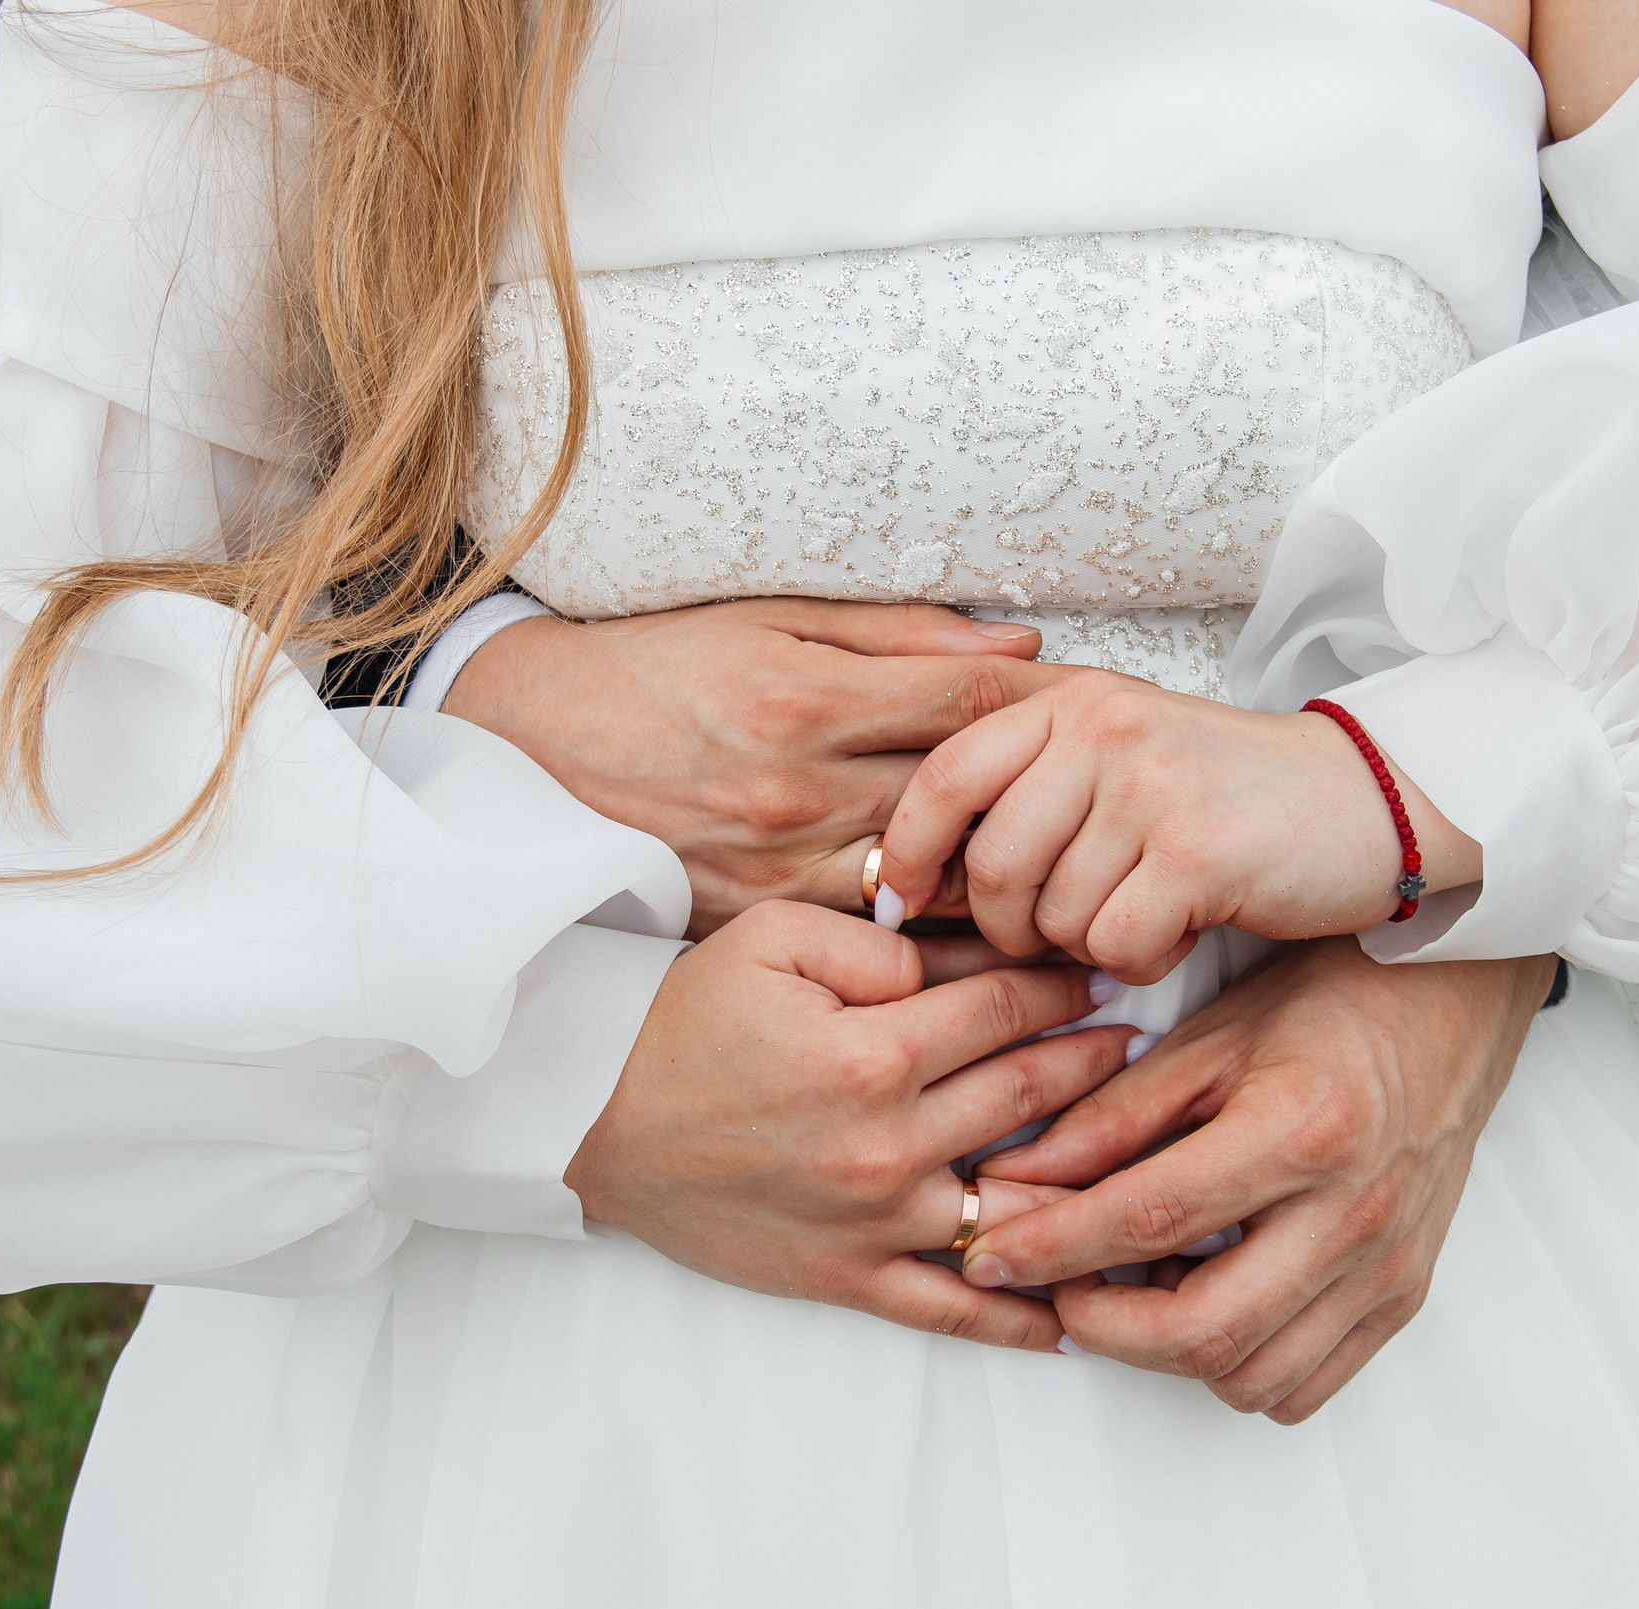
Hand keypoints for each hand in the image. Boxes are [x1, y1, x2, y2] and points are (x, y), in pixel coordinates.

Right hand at [444, 598, 1064, 935]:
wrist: (521, 750)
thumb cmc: (651, 670)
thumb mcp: (769, 623)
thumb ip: (899, 638)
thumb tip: (1020, 650)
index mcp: (805, 701)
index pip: (968, 714)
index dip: (1045, 722)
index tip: (1097, 730)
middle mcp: (794, 794)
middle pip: (965, 815)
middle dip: (1044, 819)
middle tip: (1117, 830)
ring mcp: (770, 870)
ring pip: (926, 897)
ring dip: (1001, 900)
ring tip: (1075, 906)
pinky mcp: (747, 926)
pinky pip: (864, 950)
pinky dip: (928, 953)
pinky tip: (982, 955)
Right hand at [565, 900, 1137, 1349]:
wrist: (593, 1114)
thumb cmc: (685, 1018)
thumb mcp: (774, 939)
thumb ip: (879, 939)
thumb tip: (960, 960)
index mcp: (875, 1050)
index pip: (1008, 1010)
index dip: (1066, 986)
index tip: (1106, 976)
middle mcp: (889, 1142)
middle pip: (1032, 1100)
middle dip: (1100, 1068)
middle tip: (1147, 1051)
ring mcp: (875, 1220)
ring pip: (1017, 1208)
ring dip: (1091, 1188)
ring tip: (1148, 1167)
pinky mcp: (848, 1277)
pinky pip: (952, 1309)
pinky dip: (1020, 1321)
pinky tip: (1078, 1318)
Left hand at [876, 672, 1478, 984]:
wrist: (1372, 800)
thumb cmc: (1227, 795)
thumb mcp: (1117, 756)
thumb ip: (1024, 788)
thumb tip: (904, 871)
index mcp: (1069, 702)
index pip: (944, 778)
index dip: (912, 853)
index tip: (911, 903)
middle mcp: (1103, 730)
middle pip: (991, 865)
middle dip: (1011, 924)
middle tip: (1062, 929)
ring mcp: (1150, 787)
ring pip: (1053, 913)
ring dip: (1086, 942)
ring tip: (1137, 915)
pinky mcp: (1197, 851)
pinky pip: (1115, 943)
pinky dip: (1141, 958)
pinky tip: (1179, 931)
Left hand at [961, 941, 1552, 1418]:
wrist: (1455, 1005)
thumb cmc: (1330, 1002)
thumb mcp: (1210, 1037)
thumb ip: (1112, 1116)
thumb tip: (1017, 1176)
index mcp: (1301, 1130)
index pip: (1150, 1219)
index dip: (1053, 1247)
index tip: (988, 1255)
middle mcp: (1354, 1213)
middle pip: (1201, 1330)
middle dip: (1103, 1326)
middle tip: (1057, 1287)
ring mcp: (1388, 1266)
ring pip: (1250, 1375)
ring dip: (1168, 1350)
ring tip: (1135, 1286)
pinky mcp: (1405, 1295)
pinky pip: (1304, 1383)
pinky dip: (1238, 1365)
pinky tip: (1208, 1300)